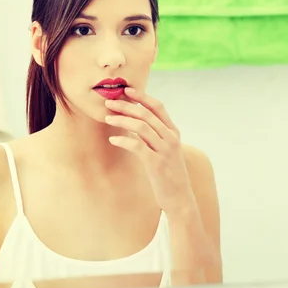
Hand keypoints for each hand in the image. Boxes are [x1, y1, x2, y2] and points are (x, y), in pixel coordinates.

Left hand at [104, 88, 195, 216]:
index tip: (127, 90)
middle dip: (126, 106)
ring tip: (107, 119)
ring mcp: (164, 150)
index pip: (158, 107)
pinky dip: (123, 140)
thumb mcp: (167, 150)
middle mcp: (171, 138)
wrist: (180, 197)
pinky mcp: (156, 163)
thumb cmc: (169, 174)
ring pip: (141, 127)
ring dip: (122, 120)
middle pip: (146, 114)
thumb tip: (138, 122)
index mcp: (173, 132)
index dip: (142, 97)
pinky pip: (137, 146)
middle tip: (109, 103)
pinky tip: (113, 139)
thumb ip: (157, 136)